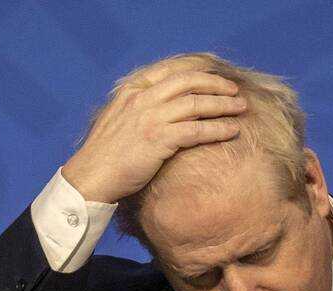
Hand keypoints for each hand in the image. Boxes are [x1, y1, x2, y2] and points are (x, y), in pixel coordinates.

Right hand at [62, 62, 246, 203]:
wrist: (91, 176)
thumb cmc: (106, 155)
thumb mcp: (119, 119)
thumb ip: (140, 108)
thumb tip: (164, 107)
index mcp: (133, 91)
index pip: (171, 70)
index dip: (198, 71)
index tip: (215, 77)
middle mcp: (142, 99)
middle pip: (188, 82)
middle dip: (215, 84)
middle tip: (234, 91)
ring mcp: (150, 118)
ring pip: (196, 104)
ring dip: (223, 105)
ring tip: (241, 108)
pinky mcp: (158, 140)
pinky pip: (196, 130)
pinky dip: (218, 129)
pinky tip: (232, 130)